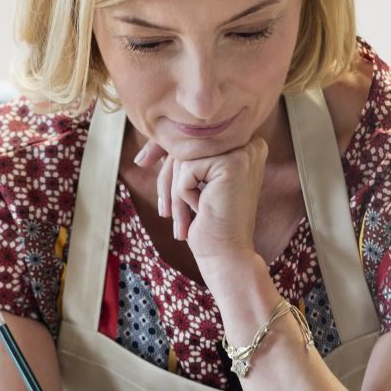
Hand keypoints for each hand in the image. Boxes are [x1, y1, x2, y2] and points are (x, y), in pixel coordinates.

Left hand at [134, 133, 268, 268]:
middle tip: (165, 213)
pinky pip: (186, 170)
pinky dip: (183, 195)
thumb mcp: (191, 186)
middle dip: (166, 178)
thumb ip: (179, 162)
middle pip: (185, 145)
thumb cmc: (208, 224)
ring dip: (174, 192)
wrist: (225, 254)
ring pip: (183, 158)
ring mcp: (243, 152)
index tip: (141, 161)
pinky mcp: (233, 163)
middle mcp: (248, 144)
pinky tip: (201, 211)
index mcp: (242, 146)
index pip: (190, 137)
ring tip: (182, 219)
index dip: (162, 150)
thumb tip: (142, 156)